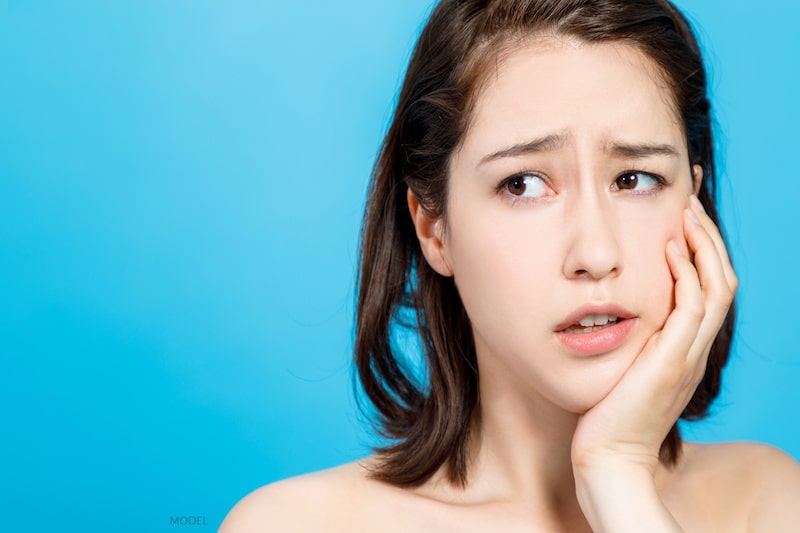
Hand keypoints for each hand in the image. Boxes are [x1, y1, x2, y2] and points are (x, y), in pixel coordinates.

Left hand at [571, 195, 736, 529]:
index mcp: (683, 348)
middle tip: (690, 197)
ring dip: (702, 244)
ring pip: (717, 286)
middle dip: (708, 234)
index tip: (682, 213)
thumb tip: (601, 308)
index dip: (701, 249)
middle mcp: (693, 348)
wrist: (608, 459)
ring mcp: (687, 355)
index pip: (707, 287)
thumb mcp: (620, 367)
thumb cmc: (604, 416)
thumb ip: (625, 339)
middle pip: (722, 279)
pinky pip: (693, 307)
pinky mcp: (672, 362)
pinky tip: (668, 247)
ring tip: (684, 209)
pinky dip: (687, 273)